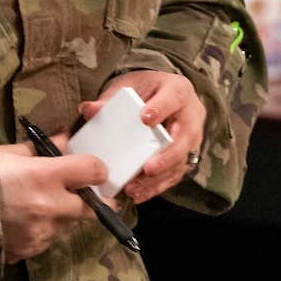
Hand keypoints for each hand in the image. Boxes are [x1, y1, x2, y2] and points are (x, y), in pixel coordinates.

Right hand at [0, 139, 107, 261]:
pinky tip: (23, 222)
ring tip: (38, 206)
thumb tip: (64, 140)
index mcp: (45, 176)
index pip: (92, 171)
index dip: (98, 170)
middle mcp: (49, 207)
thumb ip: (40, 149)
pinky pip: (46, 240)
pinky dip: (42, 231)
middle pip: (91, 208)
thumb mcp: (6, 153)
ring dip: (62, 216)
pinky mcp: (28, 252)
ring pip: (67, 226)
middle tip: (87, 195)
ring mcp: (40, 234)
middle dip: (92, 201)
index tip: (95, 171)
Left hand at [81, 70, 203, 203]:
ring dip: (158, 178)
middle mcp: (190, 115)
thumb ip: (110, 98)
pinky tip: (140, 194)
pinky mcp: (186, 156)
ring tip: (135, 188)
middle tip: (148, 168)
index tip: (145, 119)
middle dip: (166, 156)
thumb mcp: (130, 86)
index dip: (161, 108)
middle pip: (183, 138)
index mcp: (178, 91)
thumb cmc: (148, 90)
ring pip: (180, 161)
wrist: (164, 95)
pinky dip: (157, 186)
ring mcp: (191, 138)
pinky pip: (175, 174)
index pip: (173, 98)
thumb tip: (89, 110)